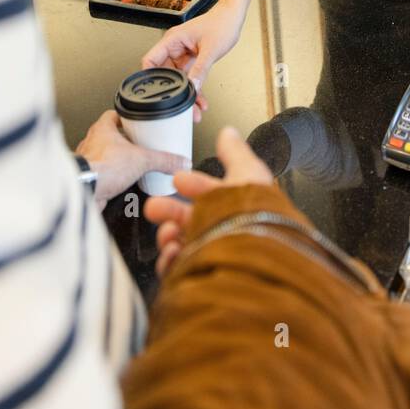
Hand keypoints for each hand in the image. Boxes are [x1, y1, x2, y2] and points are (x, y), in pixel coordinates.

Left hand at [76, 110, 189, 210]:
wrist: (85, 189)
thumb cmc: (102, 167)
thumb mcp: (142, 160)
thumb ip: (164, 160)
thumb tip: (180, 160)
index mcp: (103, 128)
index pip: (114, 114)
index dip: (127, 116)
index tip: (138, 120)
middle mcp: (93, 141)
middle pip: (112, 135)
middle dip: (127, 140)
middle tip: (142, 143)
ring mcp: (90, 159)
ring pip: (107, 154)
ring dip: (119, 158)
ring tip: (135, 164)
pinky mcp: (90, 176)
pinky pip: (104, 172)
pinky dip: (114, 175)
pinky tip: (124, 181)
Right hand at [142, 2, 244, 117]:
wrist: (232, 17)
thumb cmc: (221, 23)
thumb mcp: (210, 49)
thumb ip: (200, 69)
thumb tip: (192, 86)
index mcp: (172, 40)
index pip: (151, 60)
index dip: (149, 77)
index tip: (153, 92)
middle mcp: (174, 48)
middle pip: (165, 74)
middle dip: (173, 92)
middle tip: (180, 107)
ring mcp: (182, 54)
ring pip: (178, 79)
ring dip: (186, 94)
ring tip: (194, 109)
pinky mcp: (191, 60)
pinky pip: (189, 78)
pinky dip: (194, 88)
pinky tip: (200, 100)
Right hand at [143, 126, 272, 276]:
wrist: (255, 252)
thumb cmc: (254, 212)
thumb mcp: (248, 172)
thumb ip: (235, 152)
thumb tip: (229, 132)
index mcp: (233, 208)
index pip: (209, 196)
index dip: (193, 184)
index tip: (178, 179)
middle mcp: (223, 232)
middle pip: (189, 221)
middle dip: (169, 211)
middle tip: (154, 206)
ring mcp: (211, 255)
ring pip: (180, 244)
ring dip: (167, 235)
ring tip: (168, 233)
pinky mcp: (199, 276)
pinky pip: (178, 270)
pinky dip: (170, 261)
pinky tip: (173, 252)